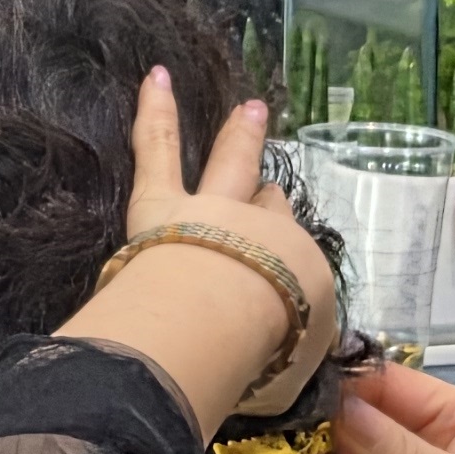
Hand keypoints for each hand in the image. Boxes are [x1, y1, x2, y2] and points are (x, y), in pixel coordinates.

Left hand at [57, 68, 342, 432]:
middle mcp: (264, 232)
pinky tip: (154, 76)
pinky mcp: (161, 201)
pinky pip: (157, 148)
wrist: (221, 320)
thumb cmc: (260, 359)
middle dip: (272, 196)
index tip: (281, 273)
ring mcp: (213, 209)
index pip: (295, 262)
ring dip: (240, 137)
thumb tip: (275, 373)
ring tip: (249, 110)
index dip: (286, 261)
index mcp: (300, 279)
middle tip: (277, 187)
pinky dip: (156, 112)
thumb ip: (281, 366)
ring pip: (230, 164)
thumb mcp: (288, 377)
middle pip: (271, 206)